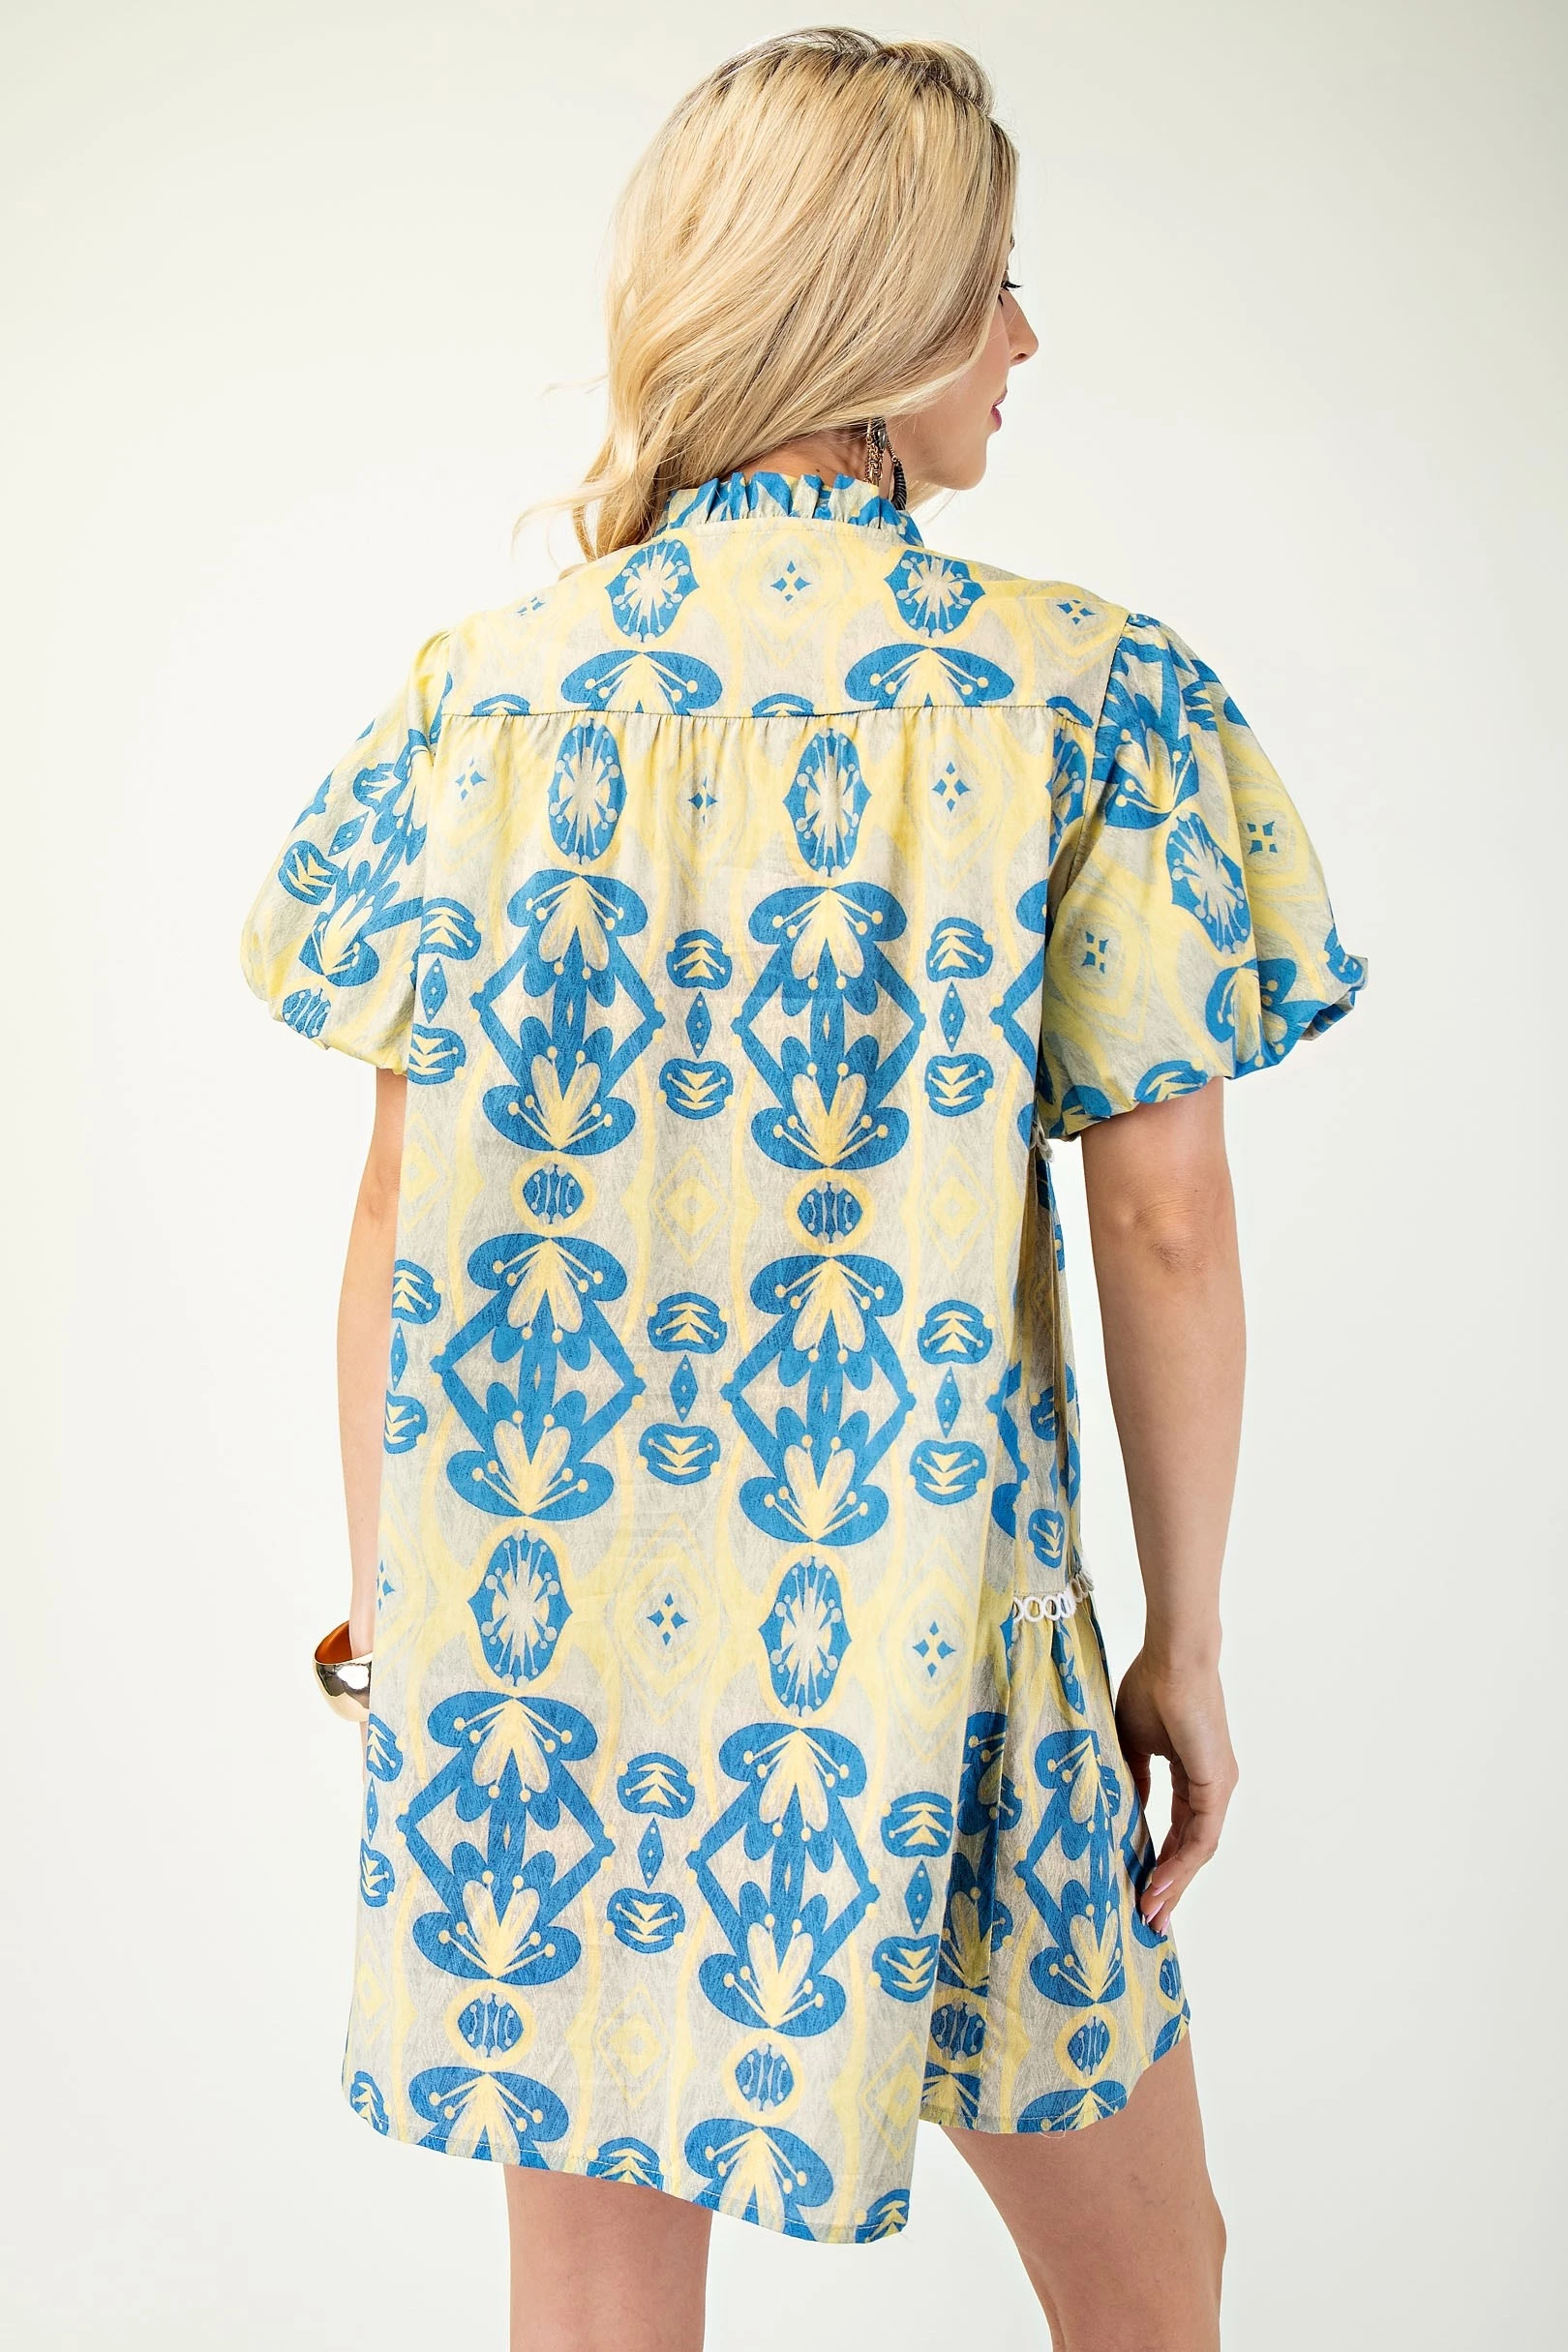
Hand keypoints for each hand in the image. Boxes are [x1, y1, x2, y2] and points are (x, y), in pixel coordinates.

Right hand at [1114, 1650, 1237, 1935]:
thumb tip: (1128, 1808)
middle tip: (1148, 1919)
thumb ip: (1133, 1779)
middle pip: (1192, 1850)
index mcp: (1193, 1776)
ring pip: (1198, 1851)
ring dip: (1173, 1884)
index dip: (1160, 1862)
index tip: (1139, 1890)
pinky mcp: (1217, 1785)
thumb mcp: (1132, 1743)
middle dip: (1169, 1887)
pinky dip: (1180, 1864)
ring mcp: (1218, 1788)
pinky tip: (1159, 1884)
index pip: (1180, 1831)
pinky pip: (1200, 1837)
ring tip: (1148, 1912)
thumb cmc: (1150, 1686)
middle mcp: (1212, 1787)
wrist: (1172, 1658)